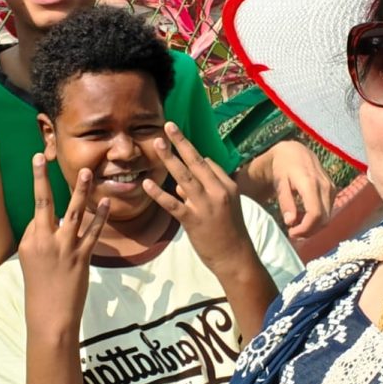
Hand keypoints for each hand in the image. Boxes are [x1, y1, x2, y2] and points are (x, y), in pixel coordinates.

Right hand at [17, 155, 108, 330]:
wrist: (51, 318)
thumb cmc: (40, 293)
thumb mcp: (32, 264)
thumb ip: (40, 242)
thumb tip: (51, 225)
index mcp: (28, 242)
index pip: (38, 216)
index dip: (45, 214)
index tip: (47, 206)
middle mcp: (43, 241)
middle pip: (42, 203)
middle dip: (41, 178)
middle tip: (42, 156)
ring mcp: (63, 248)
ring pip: (73, 212)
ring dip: (80, 190)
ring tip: (86, 171)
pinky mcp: (82, 257)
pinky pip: (93, 232)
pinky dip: (101, 217)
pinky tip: (106, 202)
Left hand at [143, 122, 250, 273]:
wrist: (235, 258)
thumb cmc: (230, 232)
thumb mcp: (225, 206)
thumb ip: (205, 191)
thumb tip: (180, 183)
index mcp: (227, 186)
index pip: (208, 163)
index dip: (193, 157)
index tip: (181, 149)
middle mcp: (217, 192)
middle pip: (196, 162)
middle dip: (181, 142)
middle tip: (168, 125)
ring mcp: (205, 206)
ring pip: (183, 177)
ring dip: (169, 159)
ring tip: (158, 143)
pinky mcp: (192, 221)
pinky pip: (172, 204)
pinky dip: (158, 193)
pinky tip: (147, 183)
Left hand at [255, 140, 334, 237]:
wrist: (295, 151)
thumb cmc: (284, 166)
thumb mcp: (280, 183)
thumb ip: (286, 202)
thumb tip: (290, 222)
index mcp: (311, 184)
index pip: (316, 215)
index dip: (305, 229)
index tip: (291, 233)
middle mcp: (325, 187)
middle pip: (324, 219)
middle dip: (308, 231)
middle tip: (292, 232)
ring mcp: (332, 188)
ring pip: (327, 217)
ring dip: (313, 226)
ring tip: (296, 222)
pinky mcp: (333, 190)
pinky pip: (328, 211)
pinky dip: (317, 218)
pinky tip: (303, 214)